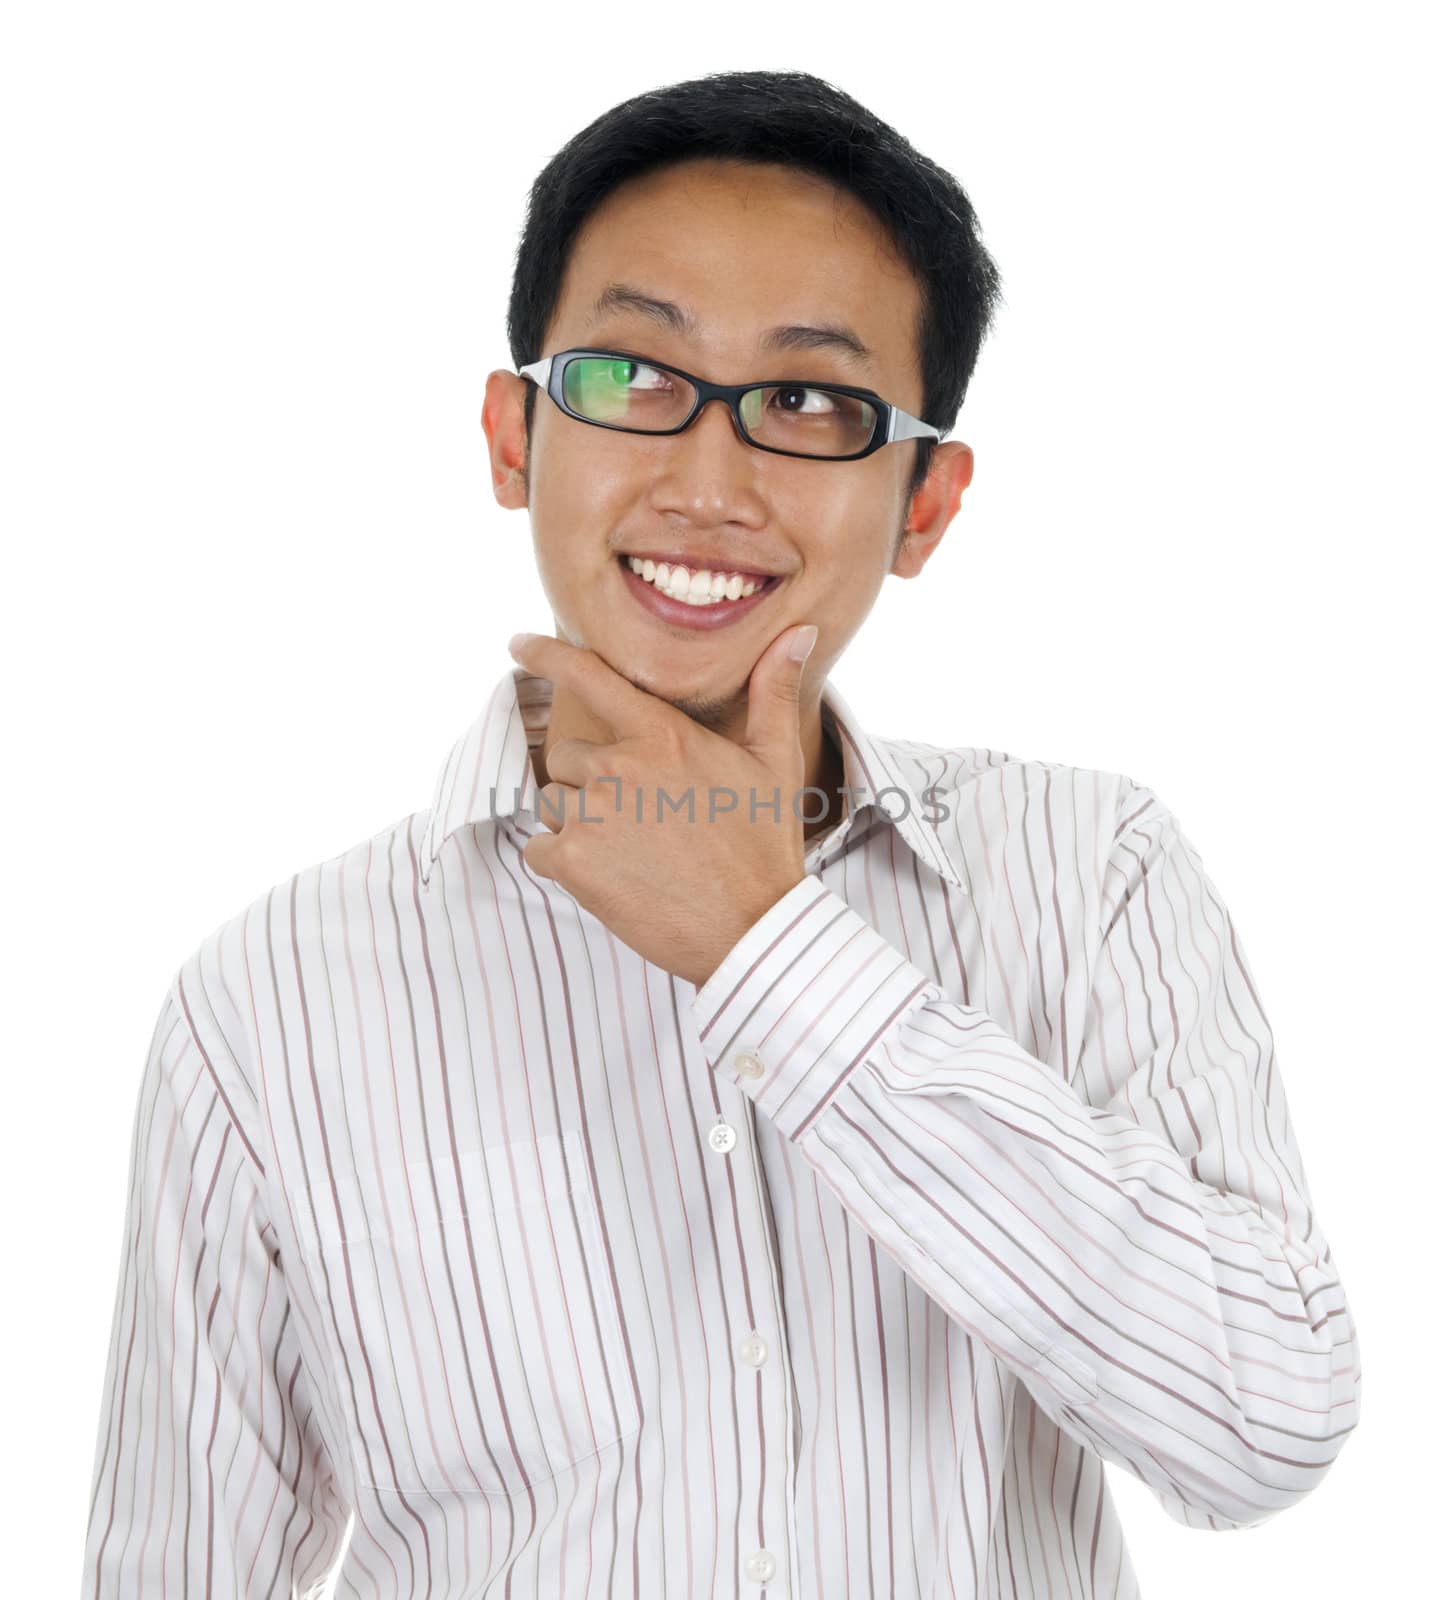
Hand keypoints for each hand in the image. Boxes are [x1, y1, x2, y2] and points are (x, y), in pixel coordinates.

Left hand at [506, 624, 819, 987]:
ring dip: (577, 826)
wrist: (751, 929)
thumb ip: (772, 692)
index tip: (517, 643)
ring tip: (632, 853)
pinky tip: (610, 880)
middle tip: (641, 821)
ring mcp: (592, 814)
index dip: (547, 655)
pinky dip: (563, 867)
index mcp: (662, 735)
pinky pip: (540, 851)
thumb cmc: (764, 847)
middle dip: (591, 783)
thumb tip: (799, 632)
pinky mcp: (573, 862)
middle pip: (567, 757)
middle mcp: (619, 766)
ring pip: (553, 804)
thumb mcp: (776, 763)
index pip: (590, 678)